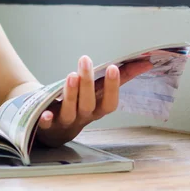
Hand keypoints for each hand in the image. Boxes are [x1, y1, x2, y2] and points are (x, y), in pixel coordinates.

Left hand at [35, 56, 153, 147]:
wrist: (56, 130)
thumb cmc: (81, 106)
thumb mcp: (98, 94)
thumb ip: (117, 80)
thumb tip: (144, 62)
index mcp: (96, 109)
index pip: (109, 102)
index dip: (112, 87)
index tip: (114, 67)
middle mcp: (83, 117)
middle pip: (88, 102)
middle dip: (88, 82)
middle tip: (85, 60)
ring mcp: (64, 121)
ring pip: (70, 110)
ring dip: (71, 93)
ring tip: (72, 75)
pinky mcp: (46, 125)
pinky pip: (46, 124)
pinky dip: (46, 120)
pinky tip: (45, 114)